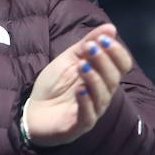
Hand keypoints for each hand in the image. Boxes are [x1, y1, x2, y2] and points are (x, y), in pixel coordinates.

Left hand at [24, 24, 132, 147]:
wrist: (32, 111)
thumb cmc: (54, 85)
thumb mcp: (69, 59)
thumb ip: (87, 44)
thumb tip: (111, 27)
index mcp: (102, 78)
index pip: (122, 66)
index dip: (116, 52)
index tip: (103, 38)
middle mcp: (101, 95)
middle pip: (114, 79)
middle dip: (104, 61)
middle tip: (90, 48)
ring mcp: (92, 111)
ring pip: (103, 96)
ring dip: (94, 79)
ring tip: (82, 65)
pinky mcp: (78, 126)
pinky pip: (88, 115)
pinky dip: (86, 102)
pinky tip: (80, 90)